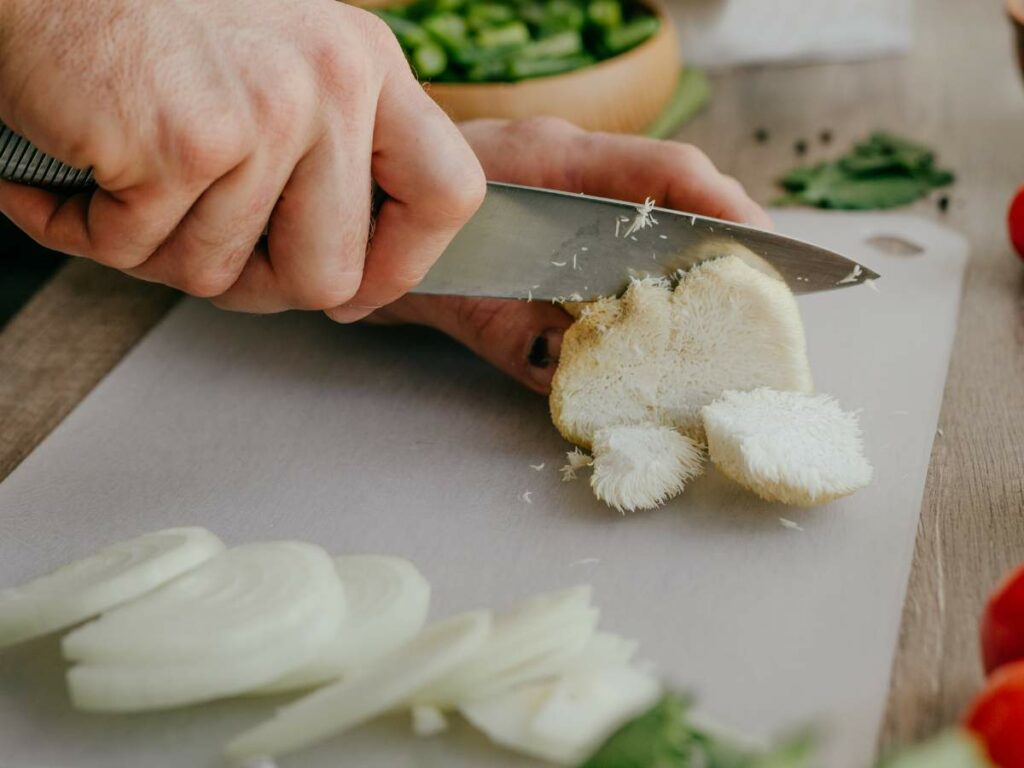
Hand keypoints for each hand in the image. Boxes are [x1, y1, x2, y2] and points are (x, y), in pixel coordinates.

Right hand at [0, 0, 483, 320]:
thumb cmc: (150, 16)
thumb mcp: (278, 61)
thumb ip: (327, 149)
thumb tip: (347, 276)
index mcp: (368, 67)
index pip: (449, 194)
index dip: (404, 266)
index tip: (357, 292)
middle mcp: (332, 84)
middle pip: (330, 276)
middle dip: (255, 287)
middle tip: (200, 245)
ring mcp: (265, 113)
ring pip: (220, 275)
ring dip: (156, 251)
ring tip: (123, 184)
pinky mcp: (184, 140)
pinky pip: (139, 252)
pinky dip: (85, 230)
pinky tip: (71, 175)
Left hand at [371, 117, 769, 393]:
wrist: (344, 202)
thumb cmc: (381, 232)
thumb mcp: (438, 292)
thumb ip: (504, 334)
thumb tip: (573, 377)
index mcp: (547, 161)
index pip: (660, 172)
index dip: (722, 208)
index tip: (765, 252)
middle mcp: (566, 161)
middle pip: (673, 188)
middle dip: (726, 235)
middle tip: (764, 295)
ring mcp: (562, 180)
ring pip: (650, 210)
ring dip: (693, 253)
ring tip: (730, 307)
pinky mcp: (554, 210)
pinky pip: (618, 231)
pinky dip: (649, 266)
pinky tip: (663, 308)